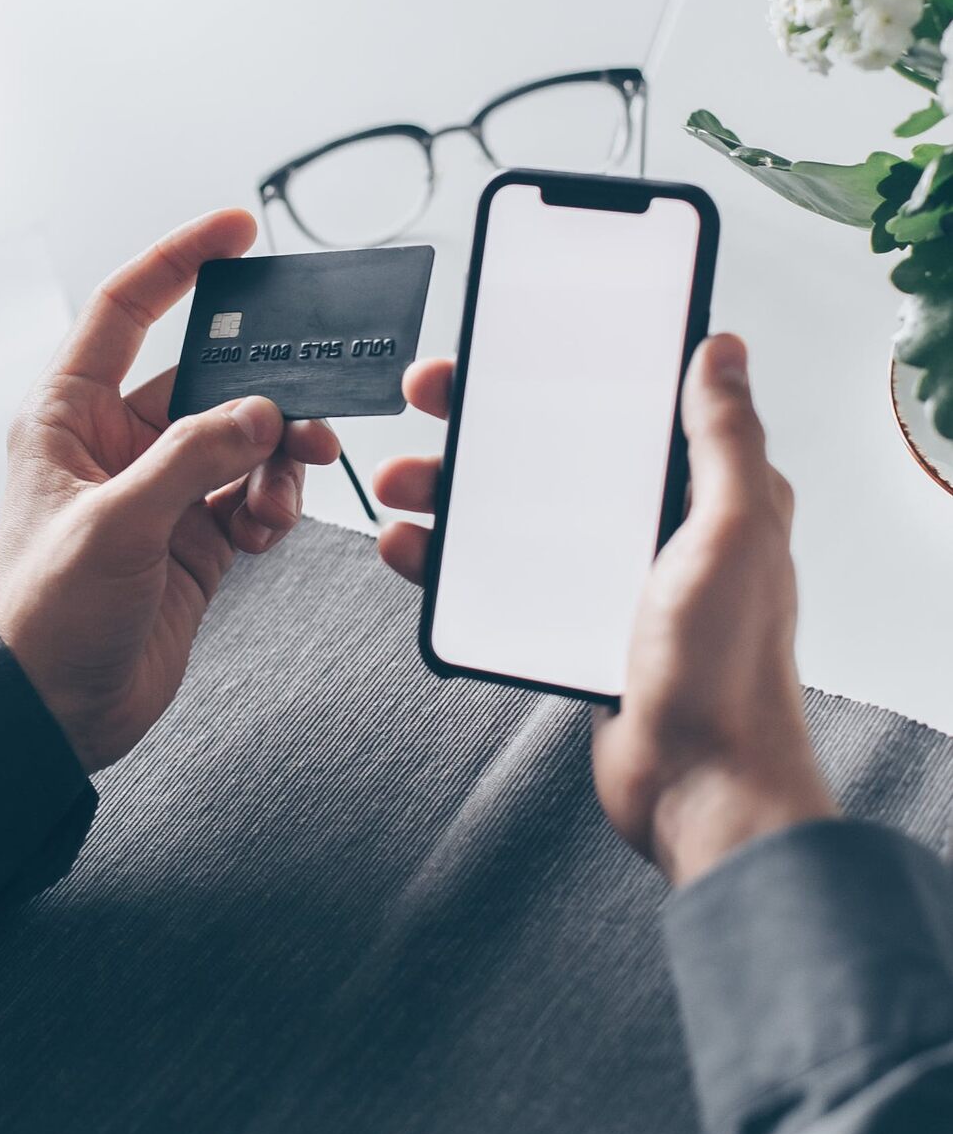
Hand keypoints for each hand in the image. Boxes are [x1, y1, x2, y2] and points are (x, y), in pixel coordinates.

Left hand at [0, 209, 338, 771]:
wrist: (52, 717)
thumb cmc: (43, 617)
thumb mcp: (113, 526)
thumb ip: (190, 459)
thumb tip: (258, 413)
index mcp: (67, 416)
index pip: (125, 311)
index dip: (180, 262)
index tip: (238, 229)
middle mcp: (114, 443)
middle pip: (206, 378)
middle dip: (261, 385)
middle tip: (311, 391)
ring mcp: (158, 490)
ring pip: (241, 438)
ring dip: (276, 453)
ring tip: (289, 480)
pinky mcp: (193, 538)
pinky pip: (252, 493)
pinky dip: (273, 502)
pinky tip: (266, 526)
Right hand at [374, 334, 836, 886]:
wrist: (699, 787)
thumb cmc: (729, 669)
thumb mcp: (733, 531)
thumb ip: (724, 438)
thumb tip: (721, 350)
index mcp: (703, 494)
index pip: (624, 405)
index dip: (561, 368)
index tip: (503, 347)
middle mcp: (656, 528)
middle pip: (553, 450)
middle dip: (483, 424)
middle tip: (426, 401)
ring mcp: (607, 578)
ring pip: (513, 512)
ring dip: (452, 491)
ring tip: (401, 485)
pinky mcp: (569, 624)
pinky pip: (497, 577)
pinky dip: (448, 561)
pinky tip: (410, 548)